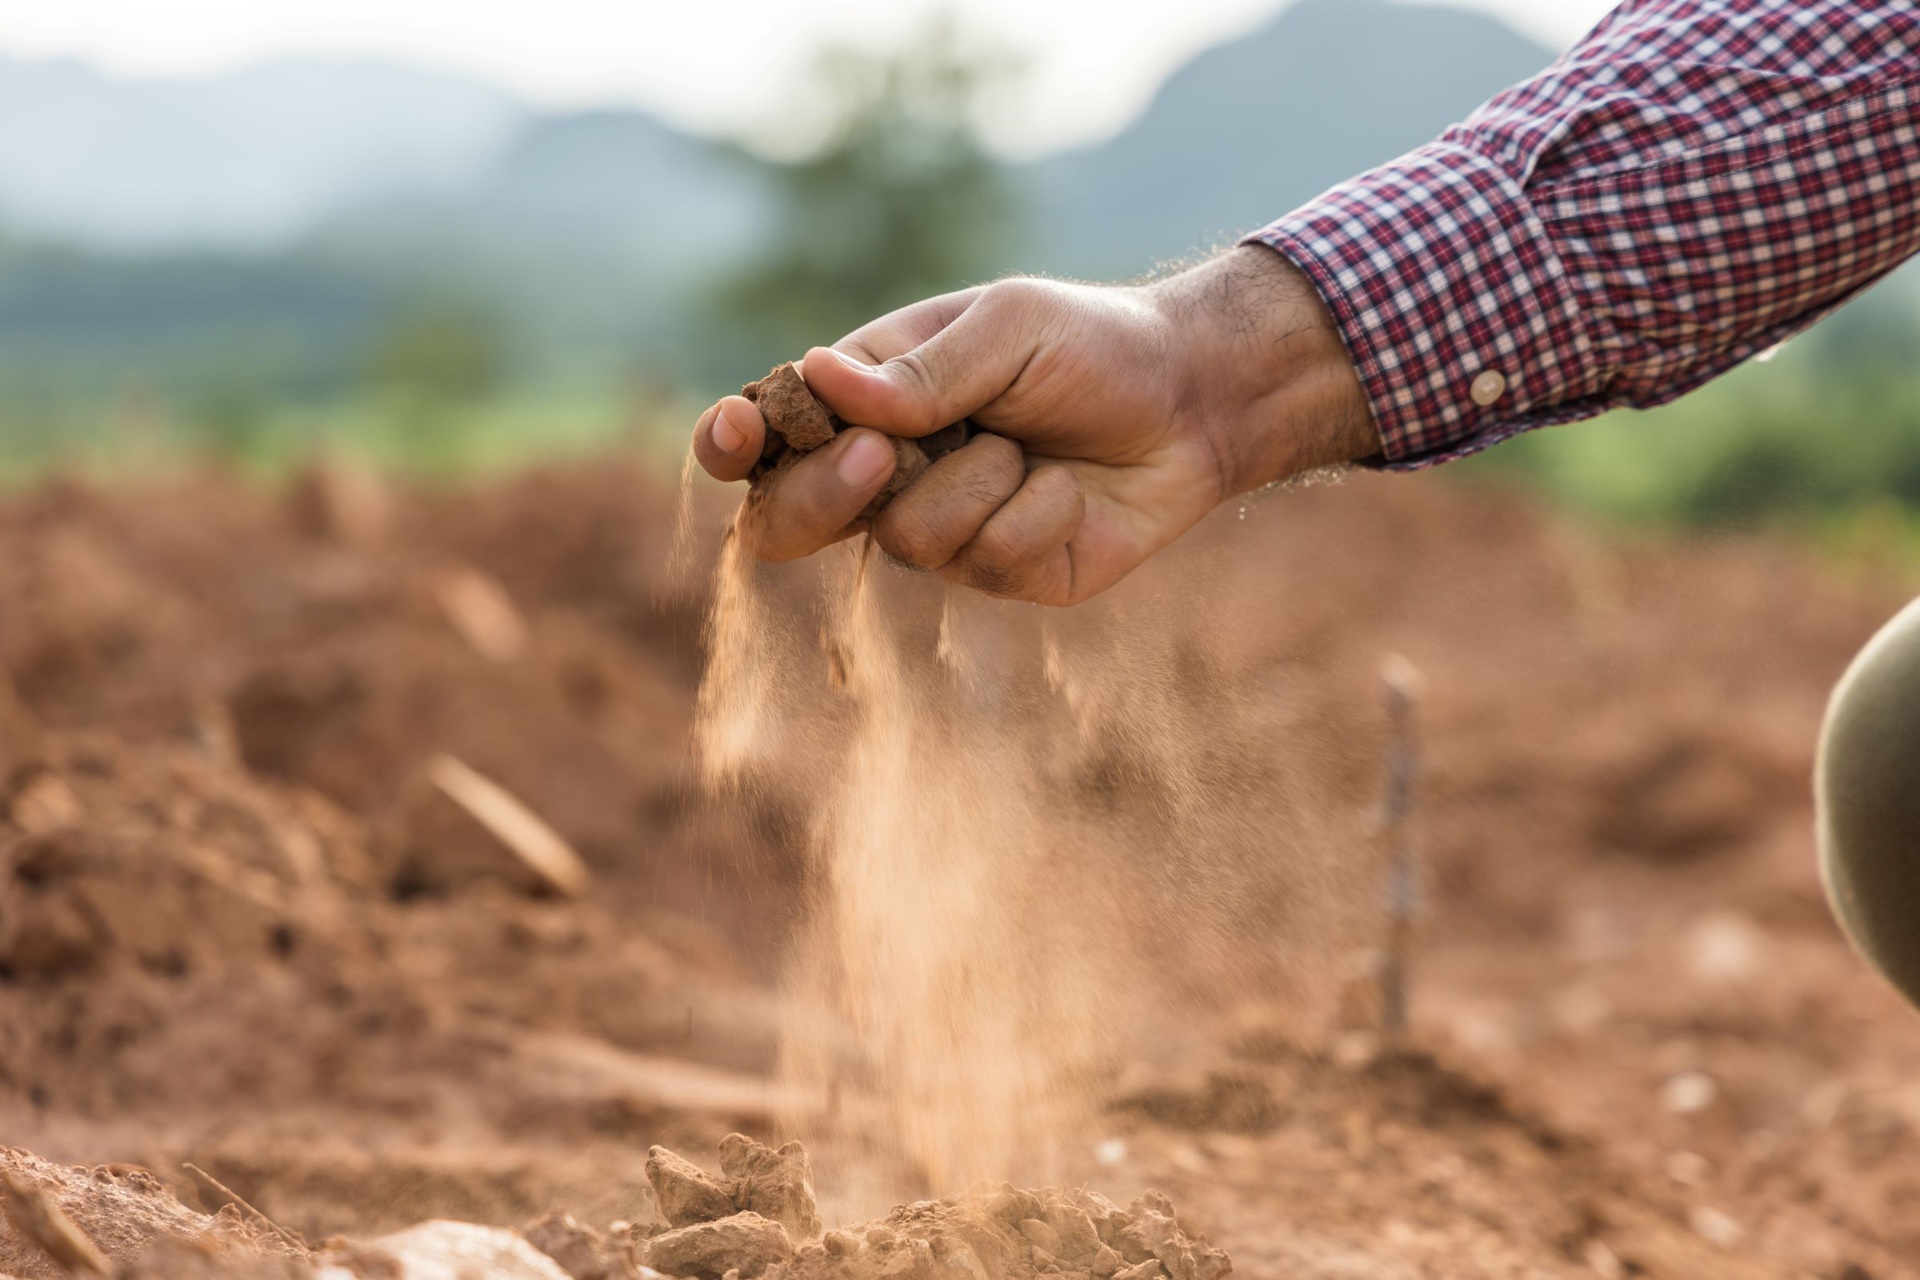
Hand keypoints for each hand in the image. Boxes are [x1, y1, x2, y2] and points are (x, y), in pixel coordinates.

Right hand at [691, 244, 1377, 605]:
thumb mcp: (1008, 328)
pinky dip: (1037, 513)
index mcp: (868, 398)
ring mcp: (940, 531)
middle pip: (790, 518)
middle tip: (884, 457)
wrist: (1194, 403)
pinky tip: (1068, 489)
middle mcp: (887, 473)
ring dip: (977, 485)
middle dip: (827, 494)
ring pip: (903, 542)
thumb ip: (922, 370)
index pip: (769, 436)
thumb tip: (820, 380)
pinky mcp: (1000, 574)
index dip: (733, 443)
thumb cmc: (1091, 346)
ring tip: (1029, 448)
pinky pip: (987, 560)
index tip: (733, 435)